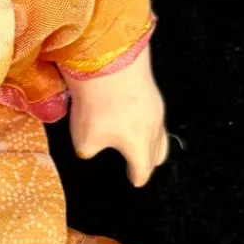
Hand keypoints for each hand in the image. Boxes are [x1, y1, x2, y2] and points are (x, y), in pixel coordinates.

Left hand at [63, 43, 168, 186]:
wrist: (110, 61)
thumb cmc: (99, 106)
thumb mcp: (85, 139)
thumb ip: (89, 151)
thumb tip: (90, 151)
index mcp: (140, 146)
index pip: (143, 169)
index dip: (138, 178)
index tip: (136, 182)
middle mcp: (154, 127)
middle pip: (158, 152)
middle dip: (149, 161)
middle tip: (140, 165)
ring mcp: (155, 105)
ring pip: (158, 130)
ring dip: (149, 139)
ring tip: (138, 141)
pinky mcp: (149, 87)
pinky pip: (151, 111)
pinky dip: (144, 118)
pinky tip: (131, 113)